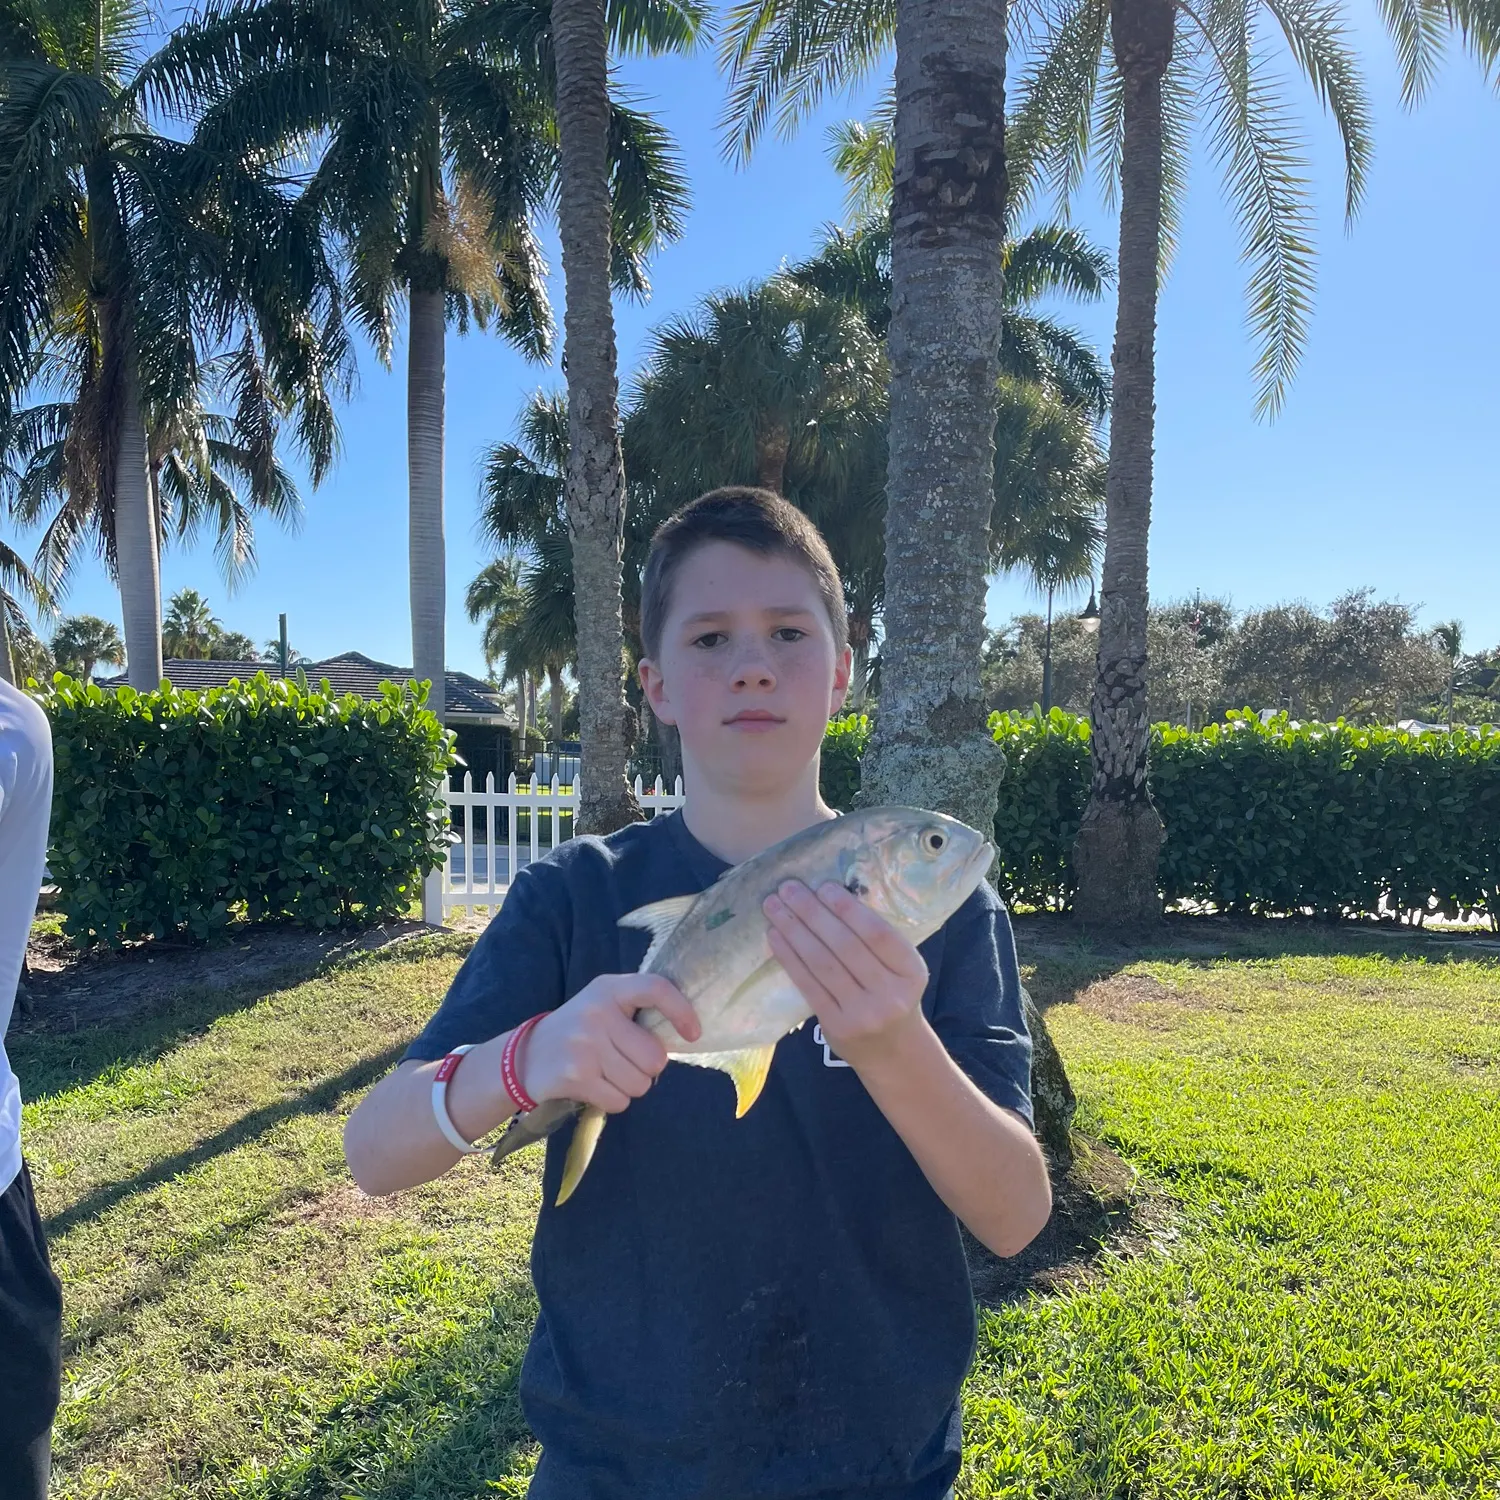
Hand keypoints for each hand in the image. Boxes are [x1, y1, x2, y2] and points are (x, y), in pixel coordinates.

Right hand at [520, 974, 700, 1114]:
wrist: (525, 1056)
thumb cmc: (579, 1030)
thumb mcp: (603, 1005)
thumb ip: (637, 1012)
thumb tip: (682, 1035)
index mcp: (609, 989)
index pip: (656, 988)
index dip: (681, 1010)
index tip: (693, 1033)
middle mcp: (597, 1013)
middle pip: (655, 1057)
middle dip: (646, 1068)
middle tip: (624, 1061)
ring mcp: (585, 1045)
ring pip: (640, 1084)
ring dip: (629, 1086)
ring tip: (606, 1072)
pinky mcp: (575, 1077)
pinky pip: (619, 1101)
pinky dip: (613, 1100)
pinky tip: (594, 1086)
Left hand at [762, 880, 929, 1067]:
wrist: (892, 1053)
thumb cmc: (891, 996)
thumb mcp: (899, 970)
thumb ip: (876, 942)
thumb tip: (829, 896)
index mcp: (911, 971)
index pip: (878, 934)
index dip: (849, 909)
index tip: (823, 886)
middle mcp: (890, 993)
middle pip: (846, 946)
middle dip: (813, 913)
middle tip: (788, 888)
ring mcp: (863, 1013)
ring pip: (823, 963)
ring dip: (794, 930)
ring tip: (774, 906)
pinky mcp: (837, 1025)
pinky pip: (809, 985)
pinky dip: (789, 957)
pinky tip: (775, 937)